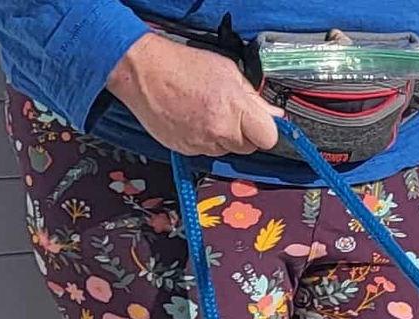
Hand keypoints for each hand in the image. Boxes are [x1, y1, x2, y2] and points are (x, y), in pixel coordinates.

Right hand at [108, 33, 281, 155]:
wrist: (146, 73)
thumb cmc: (184, 66)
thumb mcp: (227, 71)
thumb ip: (252, 96)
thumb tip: (272, 114)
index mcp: (234, 108)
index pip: (268, 138)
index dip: (266, 130)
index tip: (261, 123)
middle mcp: (219, 130)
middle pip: (248, 148)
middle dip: (245, 133)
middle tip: (231, 113)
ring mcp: (202, 144)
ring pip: (227, 150)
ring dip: (224, 136)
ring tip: (208, 111)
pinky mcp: (187, 151)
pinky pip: (207, 151)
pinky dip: (205, 139)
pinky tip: (195, 119)